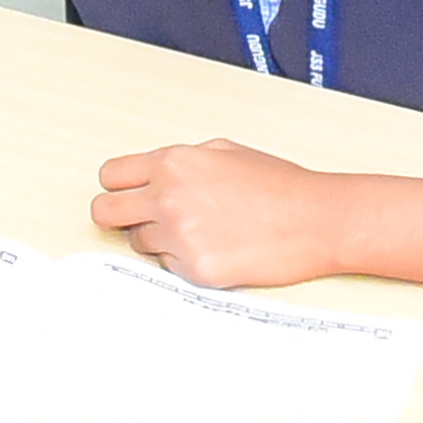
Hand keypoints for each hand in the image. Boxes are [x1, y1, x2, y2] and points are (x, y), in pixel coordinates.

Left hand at [91, 139, 350, 289]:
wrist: (316, 219)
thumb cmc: (279, 185)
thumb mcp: (225, 151)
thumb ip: (181, 162)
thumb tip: (153, 174)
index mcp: (174, 163)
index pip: (111, 175)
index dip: (118, 186)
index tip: (125, 193)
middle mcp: (169, 198)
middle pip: (105, 212)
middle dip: (119, 216)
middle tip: (141, 219)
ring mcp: (179, 236)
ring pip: (139, 243)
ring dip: (159, 239)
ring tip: (200, 230)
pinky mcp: (194, 270)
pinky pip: (169, 267)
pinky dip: (185, 261)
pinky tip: (216, 248)